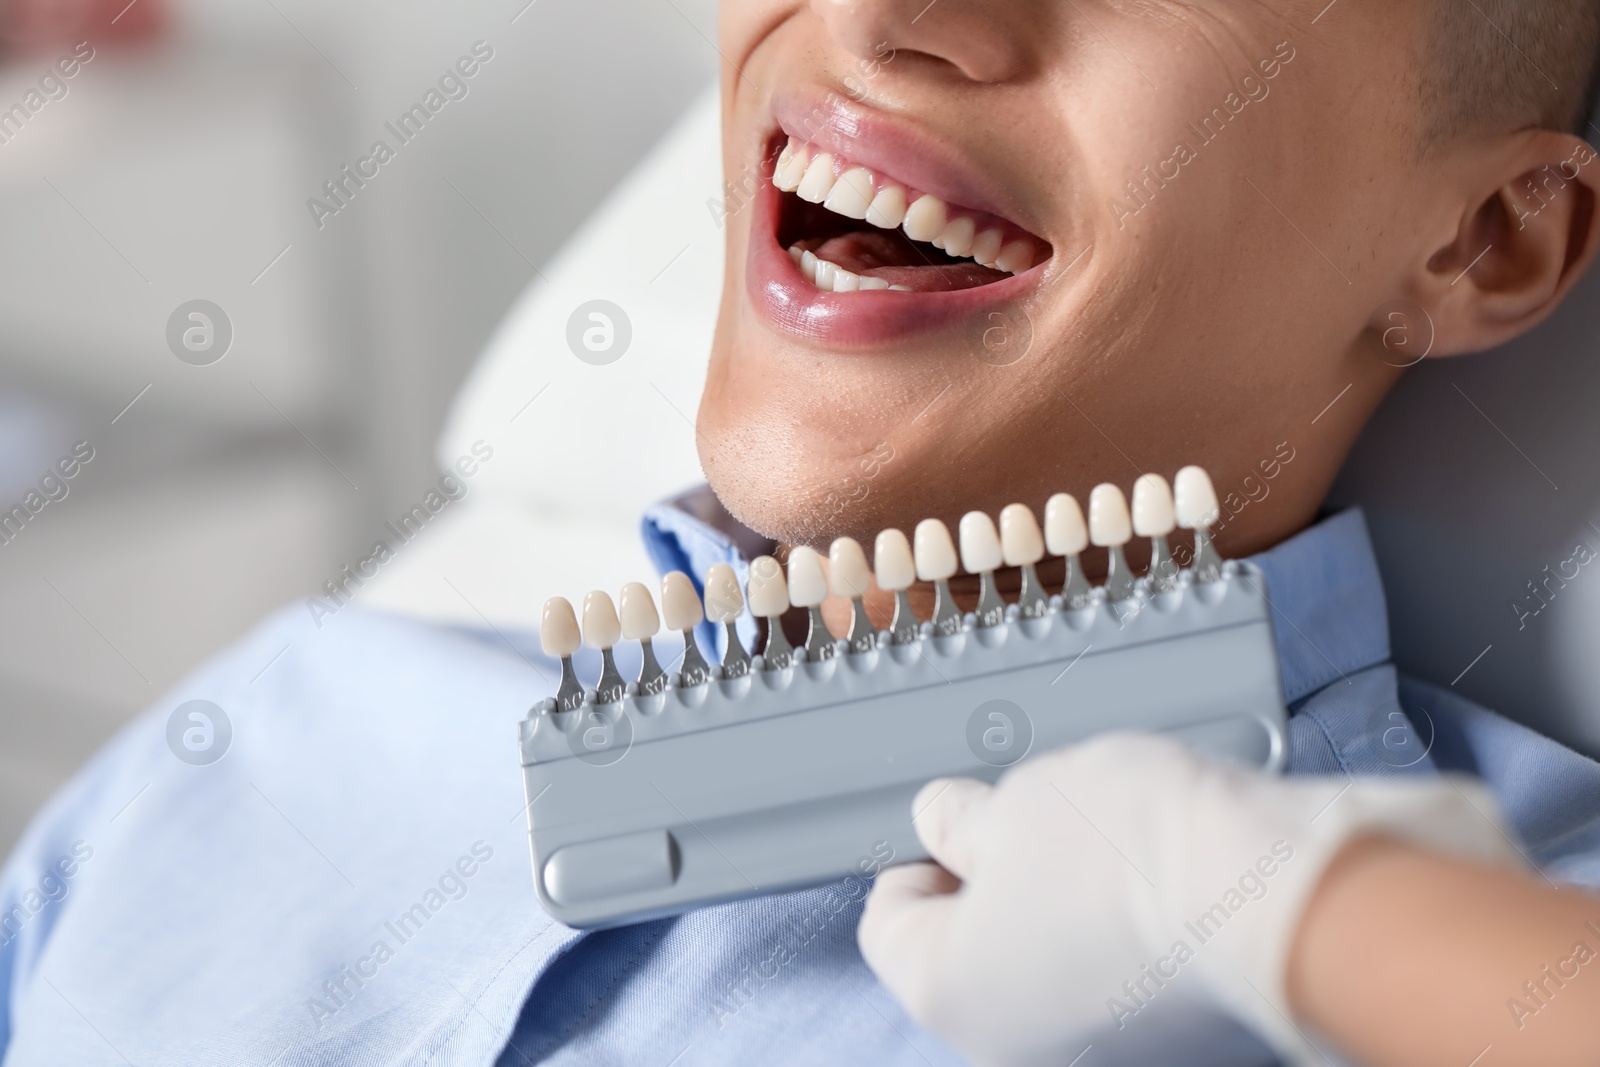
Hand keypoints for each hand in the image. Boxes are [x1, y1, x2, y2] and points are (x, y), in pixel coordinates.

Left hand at [858, 733, 1521, 1066]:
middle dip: (992, 877)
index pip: (888, 921)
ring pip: (1041, 960)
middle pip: (970, 946)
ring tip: (1103, 840)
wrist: (1278, 894)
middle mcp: (1008, 1042)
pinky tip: (1147, 878)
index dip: (917, 854)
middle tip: (1031, 816)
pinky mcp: (1159, 1040)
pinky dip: (1115, 931)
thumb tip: (944, 822)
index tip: (953, 820)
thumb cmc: (1134, 849)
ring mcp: (1089, 1048)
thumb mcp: (1014, 803)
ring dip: (1057, 902)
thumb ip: (960, 821)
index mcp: (945, 990)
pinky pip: (1109, 976)